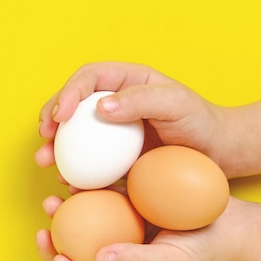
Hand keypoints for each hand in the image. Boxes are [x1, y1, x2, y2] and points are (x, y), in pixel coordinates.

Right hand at [35, 62, 235, 179]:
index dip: (68, 92)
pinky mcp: (116, 157)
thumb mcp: (176, 103)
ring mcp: (113, 131)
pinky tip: (68, 182)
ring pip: (75, 134)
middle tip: (44, 137)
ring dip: (55, 146)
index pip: (89, 78)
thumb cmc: (200, 122)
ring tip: (46, 162)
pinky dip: (75, 169)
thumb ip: (140, 100)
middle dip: (51, 118)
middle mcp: (114, 102)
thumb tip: (99, 107)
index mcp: (126, 80)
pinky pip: (89, 160)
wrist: (216, 153)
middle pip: (73, 104)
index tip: (61, 116)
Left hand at [36, 195, 245, 260]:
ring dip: (65, 217)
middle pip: (78, 259)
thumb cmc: (202, 251)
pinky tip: (76, 182)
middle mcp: (118, 260)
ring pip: (84, 229)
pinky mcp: (126, 208)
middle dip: (55, 248)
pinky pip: (101, 203)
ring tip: (52, 200)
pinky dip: (87, 194)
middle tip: (43, 232)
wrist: (226, 224)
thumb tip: (98, 258)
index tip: (58, 260)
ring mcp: (120, 233)